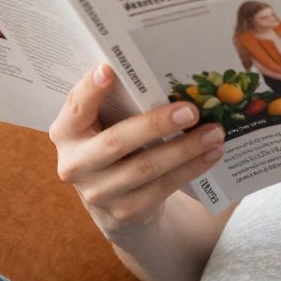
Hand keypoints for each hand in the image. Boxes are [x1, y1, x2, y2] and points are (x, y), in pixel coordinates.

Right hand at [50, 63, 225, 238]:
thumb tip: (157, 71)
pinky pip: (163, 187)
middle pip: (116, 142)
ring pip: (145, 168)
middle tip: (192, 110)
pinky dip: (191, 169)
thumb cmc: (111, 143)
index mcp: (66, 132)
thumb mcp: (102, 123)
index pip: (75, 107)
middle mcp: (75, 164)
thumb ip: (115, 101)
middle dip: (156, 125)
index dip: (90, 90)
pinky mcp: (125, 211)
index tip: (109, 69)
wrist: (112, 199)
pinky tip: (212, 154)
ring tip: (214, 133)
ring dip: (185, 149)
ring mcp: (99, 192)